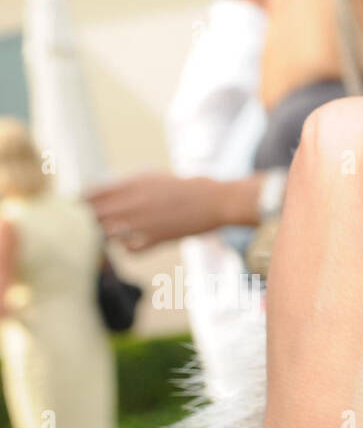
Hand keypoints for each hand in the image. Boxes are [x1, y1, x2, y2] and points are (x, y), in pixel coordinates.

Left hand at [86, 172, 260, 250]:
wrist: (213, 200)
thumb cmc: (184, 188)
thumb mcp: (152, 177)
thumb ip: (126, 186)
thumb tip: (102, 194)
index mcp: (131, 184)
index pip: (91, 195)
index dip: (83, 203)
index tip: (83, 209)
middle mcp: (134, 202)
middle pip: (95, 216)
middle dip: (91, 221)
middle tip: (96, 225)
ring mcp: (144, 221)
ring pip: (108, 234)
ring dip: (108, 236)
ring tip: (114, 236)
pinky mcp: (157, 238)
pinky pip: (129, 249)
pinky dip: (127, 249)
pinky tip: (133, 244)